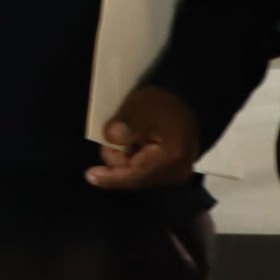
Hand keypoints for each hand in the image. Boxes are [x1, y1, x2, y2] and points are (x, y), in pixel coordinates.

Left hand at [86, 85, 200, 190]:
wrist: (189, 102)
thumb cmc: (164, 104)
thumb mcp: (142, 106)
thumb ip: (126, 124)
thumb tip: (112, 138)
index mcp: (171, 159)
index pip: (135, 174)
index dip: (111, 176)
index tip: (90, 175)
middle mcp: (177, 174)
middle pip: (136, 177)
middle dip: (119, 162)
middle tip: (112, 141)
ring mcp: (177, 175)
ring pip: (140, 176)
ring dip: (127, 160)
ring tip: (128, 139)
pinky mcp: (174, 172)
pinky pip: (147, 172)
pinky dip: (135, 161)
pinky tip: (134, 147)